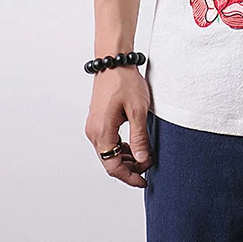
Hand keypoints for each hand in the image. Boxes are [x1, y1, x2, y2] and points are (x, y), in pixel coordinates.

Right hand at [84, 66, 153, 187]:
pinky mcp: (97, 120)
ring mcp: (93, 126)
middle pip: (109, 161)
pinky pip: (107, 141)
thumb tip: (142, 160)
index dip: (130, 177)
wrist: (114, 61)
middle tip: (149, 165)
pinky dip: (120, 147)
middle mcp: (94, 132)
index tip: (144, 180)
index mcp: (102, 132)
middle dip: (130, 168)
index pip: (113, 166)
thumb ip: (139, 137)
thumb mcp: (138, 110)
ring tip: (145, 155)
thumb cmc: (125, 81)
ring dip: (125, 158)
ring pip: (108, 152)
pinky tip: (134, 145)